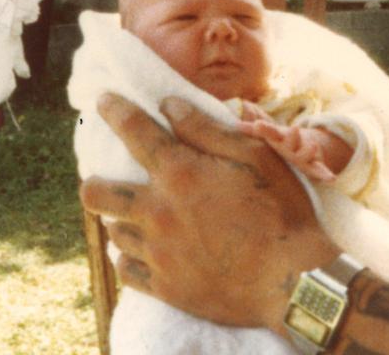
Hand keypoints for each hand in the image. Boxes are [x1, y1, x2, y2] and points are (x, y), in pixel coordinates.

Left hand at [78, 94, 338, 331]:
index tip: (104, 101)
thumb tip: (169, 105)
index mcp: (181, 173)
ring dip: (123, 218)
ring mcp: (158, 253)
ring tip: (141, 216)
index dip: (114, 111)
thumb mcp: (256, 155)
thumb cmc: (281, 210)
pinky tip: (148, 249)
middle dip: (95, 180)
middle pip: (97, 193)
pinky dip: (132, 256)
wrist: (294, 282)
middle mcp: (158, 212)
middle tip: (110, 177)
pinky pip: (127, 270)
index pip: (134, 132)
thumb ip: (207, 129)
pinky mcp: (165, 287)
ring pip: (114, 232)